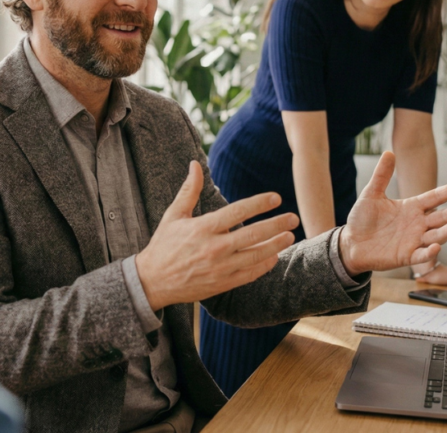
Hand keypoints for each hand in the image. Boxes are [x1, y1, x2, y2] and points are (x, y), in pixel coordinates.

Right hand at [135, 161, 298, 310]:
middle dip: (276, 225)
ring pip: (255, 255)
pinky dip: (264, 265)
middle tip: (293, 218)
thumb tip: (195, 164)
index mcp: (203, 228)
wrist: (153, 282)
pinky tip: (274, 257)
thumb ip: (189, 190)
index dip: (259, 203)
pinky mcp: (222, 283)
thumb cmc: (163, 245)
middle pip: (253, 234)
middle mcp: (214, 248)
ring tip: (290, 236)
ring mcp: (220, 268)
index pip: (237, 212)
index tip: (276, 198)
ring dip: (276, 245)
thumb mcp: (173, 215)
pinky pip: (249, 274)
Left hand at [339, 151, 446, 276]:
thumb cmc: (362, 219)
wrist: (351, 243)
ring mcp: (414, 240)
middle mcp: (417, 224)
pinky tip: (436, 246)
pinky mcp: (406, 256)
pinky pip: (421, 254)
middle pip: (442, 217)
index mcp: (411, 207)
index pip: (435, 198)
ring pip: (436, 235)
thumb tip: (389, 152)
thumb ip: (382, 175)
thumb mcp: (371, 194)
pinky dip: (429, 252)